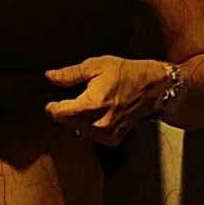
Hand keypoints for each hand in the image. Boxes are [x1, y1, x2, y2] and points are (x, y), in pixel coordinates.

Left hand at [44, 56, 170, 146]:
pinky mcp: (113, 139)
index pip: (59, 114)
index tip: (52, 102)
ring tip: (91, 104)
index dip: (52, 107)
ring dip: (78, 120)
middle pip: (67, 123)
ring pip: (78, 130)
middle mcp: (99, 122)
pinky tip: (99, 114)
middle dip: (66, 111)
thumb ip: (70, 74)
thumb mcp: (96, 65)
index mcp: (92, 104)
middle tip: (76, 98)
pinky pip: (92, 136)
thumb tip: (50, 76)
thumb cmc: (126, 73)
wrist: (153, 87)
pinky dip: (91, 127)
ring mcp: (107, 133)